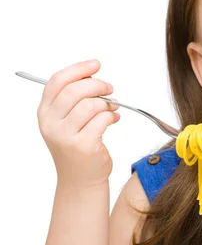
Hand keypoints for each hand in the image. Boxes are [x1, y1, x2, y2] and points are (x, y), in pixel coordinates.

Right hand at [37, 60, 120, 187]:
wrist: (80, 179)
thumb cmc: (77, 147)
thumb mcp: (67, 121)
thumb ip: (75, 100)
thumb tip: (94, 76)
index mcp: (44, 112)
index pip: (57, 81)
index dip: (78, 69)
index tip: (95, 65)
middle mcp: (51, 123)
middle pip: (75, 90)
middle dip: (97, 85)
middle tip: (110, 88)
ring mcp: (65, 135)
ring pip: (90, 105)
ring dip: (107, 103)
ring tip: (112, 107)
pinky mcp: (83, 145)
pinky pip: (102, 119)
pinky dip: (112, 115)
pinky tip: (114, 119)